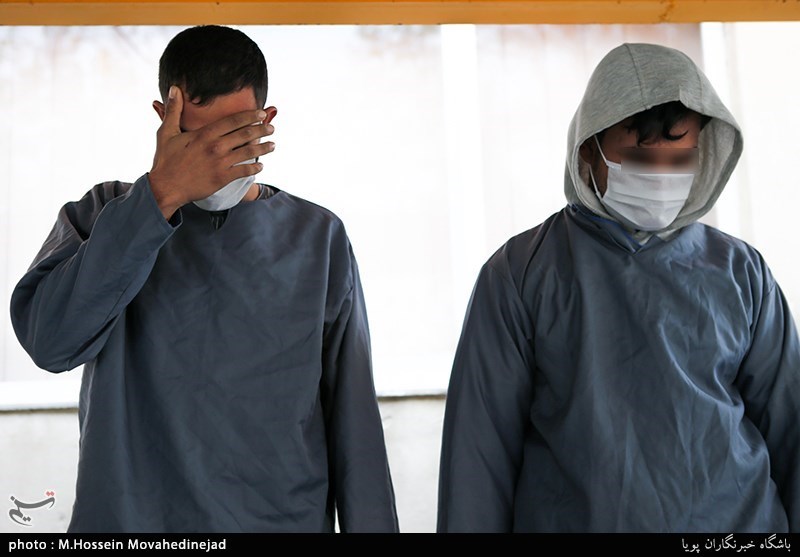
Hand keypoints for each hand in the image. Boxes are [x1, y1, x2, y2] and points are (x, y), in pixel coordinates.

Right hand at [148, 86, 275, 218]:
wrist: (166, 187)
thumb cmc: (166, 160)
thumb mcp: (166, 132)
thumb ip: (174, 110)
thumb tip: (174, 89)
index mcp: (204, 134)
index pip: (233, 121)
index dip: (250, 116)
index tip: (261, 114)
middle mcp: (215, 147)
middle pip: (245, 135)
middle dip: (261, 130)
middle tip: (272, 128)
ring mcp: (220, 163)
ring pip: (248, 153)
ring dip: (263, 148)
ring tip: (273, 145)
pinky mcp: (222, 178)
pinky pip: (244, 171)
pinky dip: (254, 168)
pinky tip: (261, 165)